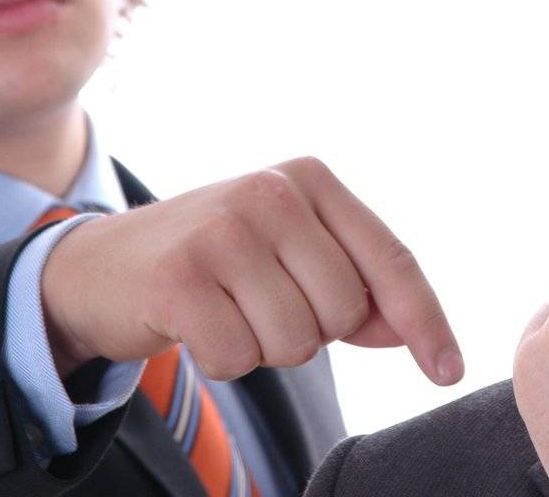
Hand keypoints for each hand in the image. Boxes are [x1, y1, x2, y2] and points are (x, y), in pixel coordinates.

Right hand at [40, 156, 462, 384]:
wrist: (101, 265)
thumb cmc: (215, 261)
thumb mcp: (290, 255)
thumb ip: (356, 287)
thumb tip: (411, 333)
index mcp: (310, 179)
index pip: (389, 259)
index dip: (424, 320)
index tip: (447, 370)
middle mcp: (271, 192)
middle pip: (344, 312)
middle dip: (312, 330)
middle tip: (260, 303)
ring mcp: (223, 231)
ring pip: (295, 341)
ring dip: (264, 346)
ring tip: (227, 310)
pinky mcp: (179, 278)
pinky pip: (240, 359)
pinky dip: (222, 360)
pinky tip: (195, 325)